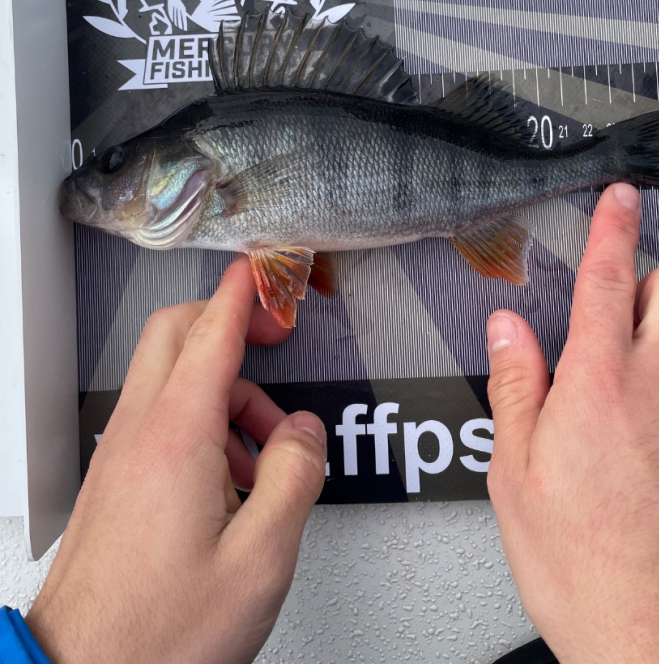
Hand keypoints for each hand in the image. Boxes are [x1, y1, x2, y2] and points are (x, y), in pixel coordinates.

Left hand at [27, 257, 325, 663]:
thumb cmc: (159, 635)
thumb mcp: (260, 560)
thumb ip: (295, 478)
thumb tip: (305, 433)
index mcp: (177, 437)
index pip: (212, 331)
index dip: (246, 292)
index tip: (268, 270)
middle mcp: (139, 434)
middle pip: (176, 332)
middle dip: (229, 320)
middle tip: (274, 335)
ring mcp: (120, 455)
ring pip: (171, 377)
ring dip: (224, 388)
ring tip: (266, 449)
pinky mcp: (114, 482)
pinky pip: (160, 420)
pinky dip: (202, 422)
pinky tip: (231, 481)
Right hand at [486, 183, 658, 663]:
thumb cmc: (590, 573)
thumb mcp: (517, 480)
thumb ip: (515, 388)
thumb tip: (509, 330)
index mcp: (601, 383)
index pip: (610, 273)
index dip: (613, 223)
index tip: (619, 198)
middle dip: (649, 280)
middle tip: (617, 319)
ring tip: (643, 376)